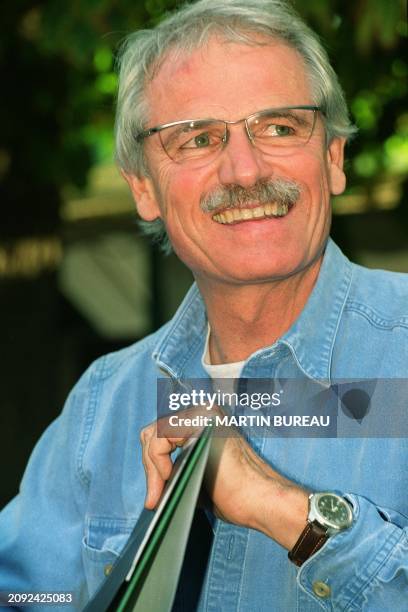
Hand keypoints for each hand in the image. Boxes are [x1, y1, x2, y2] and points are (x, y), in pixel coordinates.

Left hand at [140, 419, 308, 549]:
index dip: (152, 465)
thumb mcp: (196, 473)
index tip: (156, 494)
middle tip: (155, 496)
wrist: (259, 499)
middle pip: (154, 432)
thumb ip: (175, 466)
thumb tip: (151, 480)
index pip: (160, 434)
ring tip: (159, 493)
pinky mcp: (200, 421)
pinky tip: (170, 479)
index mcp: (203, 420)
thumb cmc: (235, 494)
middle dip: (150, 467)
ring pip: (153, 434)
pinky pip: (160, 438)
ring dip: (152, 468)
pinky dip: (157, 463)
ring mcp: (202, 413)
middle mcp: (202, 411)